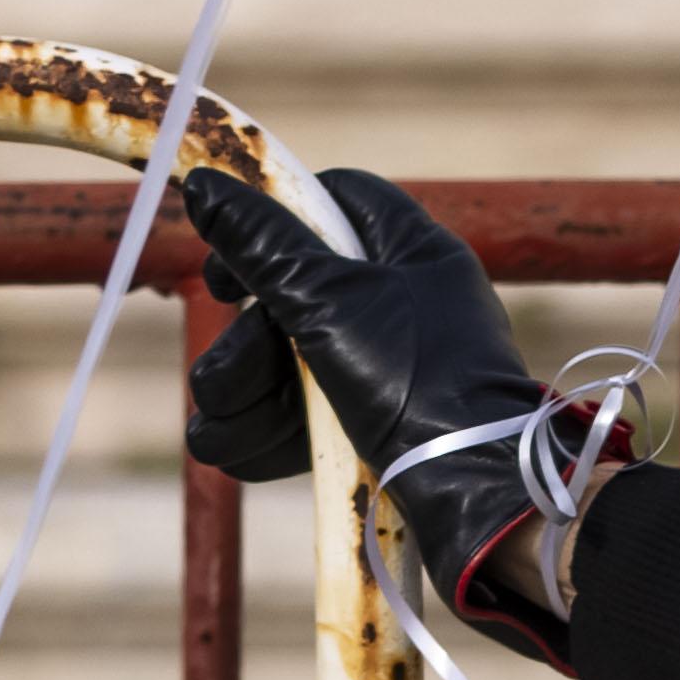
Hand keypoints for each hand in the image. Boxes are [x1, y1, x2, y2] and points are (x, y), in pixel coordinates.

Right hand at [177, 162, 592, 662]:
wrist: (474, 496)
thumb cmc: (418, 384)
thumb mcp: (330, 301)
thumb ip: (262, 244)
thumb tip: (205, 182)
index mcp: (412, 250)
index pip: (334, 198)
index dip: (272, 219)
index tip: (231, 261)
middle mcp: (400, 303)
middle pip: (291, 291)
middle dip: (244, 339)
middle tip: (227, 367)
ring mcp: (384, 367)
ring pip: (282, 359)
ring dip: (240, 392)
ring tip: (226, 419)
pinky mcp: (369, 426)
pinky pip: (296, 414)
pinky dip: (263, 431)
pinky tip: (240, 449)